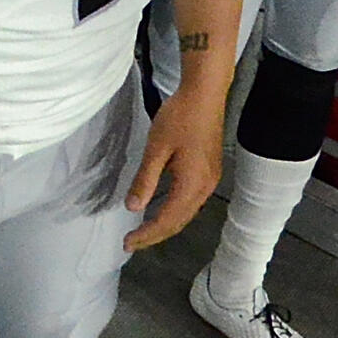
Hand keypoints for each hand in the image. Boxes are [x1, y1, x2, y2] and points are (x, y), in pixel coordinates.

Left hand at [124, 82, 223, 249]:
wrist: (205, 94)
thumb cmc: (179, 117)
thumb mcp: (156, 148)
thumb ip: (145, 180)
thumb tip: (132, 207)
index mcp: (192, 184)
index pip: (167, 220)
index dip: (146, 234)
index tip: (127, 243)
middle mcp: (205, 188)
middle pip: (179, 222)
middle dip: (155, 235)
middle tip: (131, 243)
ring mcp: (210, 180)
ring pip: (186, 213)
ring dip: (165, 225)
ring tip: (143, 231)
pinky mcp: (210, 172)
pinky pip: (191, 202)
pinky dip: (174, 211)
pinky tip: (161, 209)